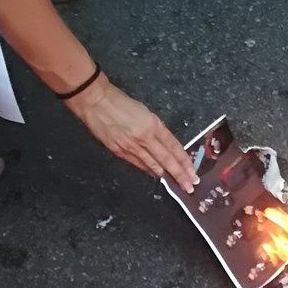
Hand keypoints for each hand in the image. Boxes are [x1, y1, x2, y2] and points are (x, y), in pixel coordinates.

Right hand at [64, 73, 199, 189]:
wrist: (95, 101)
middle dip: (179, 174)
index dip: (184, 161)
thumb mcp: (145, 112)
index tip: (192, 172)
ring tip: (177, 185)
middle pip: (166, 159)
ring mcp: (130, 146)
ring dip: (165, 176)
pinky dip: (148, 170)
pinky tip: (156, 175)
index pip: (173, 146)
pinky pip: (138, 164)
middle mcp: (144, 137)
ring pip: (152, 165)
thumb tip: (166, 146)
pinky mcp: (118, 151)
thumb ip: (156, 129)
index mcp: (153, 125)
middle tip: (190, 186)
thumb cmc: (120, 102)